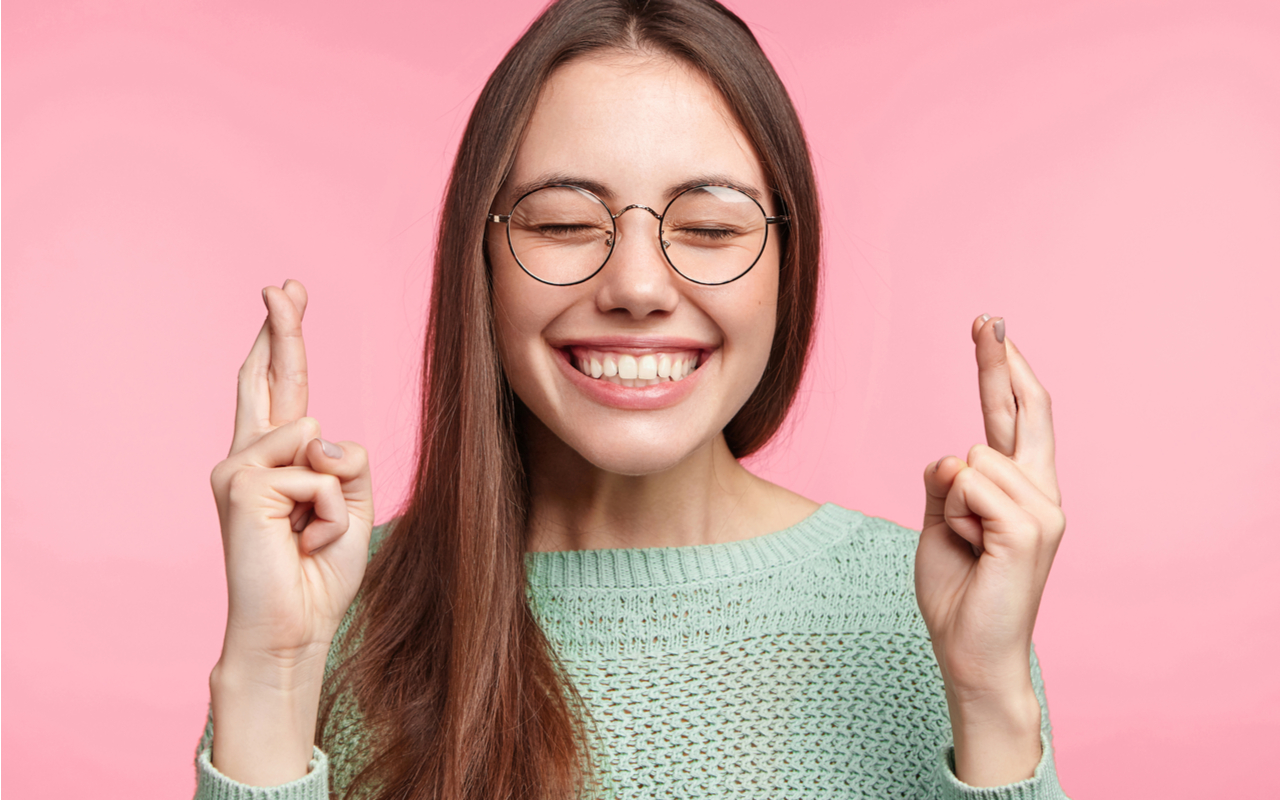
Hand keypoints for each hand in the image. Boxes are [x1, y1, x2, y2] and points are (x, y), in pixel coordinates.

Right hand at [207, 280, 373, 783]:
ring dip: (337, 499)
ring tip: (314, 537)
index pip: (282, 388)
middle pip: (268, 378)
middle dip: (281, 328)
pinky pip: (313, 471)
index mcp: (279, 459)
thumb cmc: (320, 569)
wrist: (294, 626)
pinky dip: (327, 511)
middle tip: (282, 283)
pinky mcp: (239, 485)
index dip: (284, 340)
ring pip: (317, 441)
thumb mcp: (354, 504)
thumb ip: (346, 460)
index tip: (286, 294)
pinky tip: (302, 540)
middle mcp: (250, 457)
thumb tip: (317, 430)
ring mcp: (238, 469)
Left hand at [915, 314, 1064, 785]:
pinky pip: (970, 487)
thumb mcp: (940, 522)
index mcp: (1020, 489)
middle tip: (985, 315)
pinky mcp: (1030, 530)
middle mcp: (1042, 493)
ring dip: (951, 503)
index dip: (1002, 371)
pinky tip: (975, 550)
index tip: (991, 327)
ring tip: (969, 547)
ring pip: (972, 459)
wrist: (970, 650)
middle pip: (1019, 411)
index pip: (1013, 417)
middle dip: (999, 362)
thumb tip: (955, 453)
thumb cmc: (958, 589)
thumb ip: (946, 482)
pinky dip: (956, 516)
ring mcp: (1043, 511)